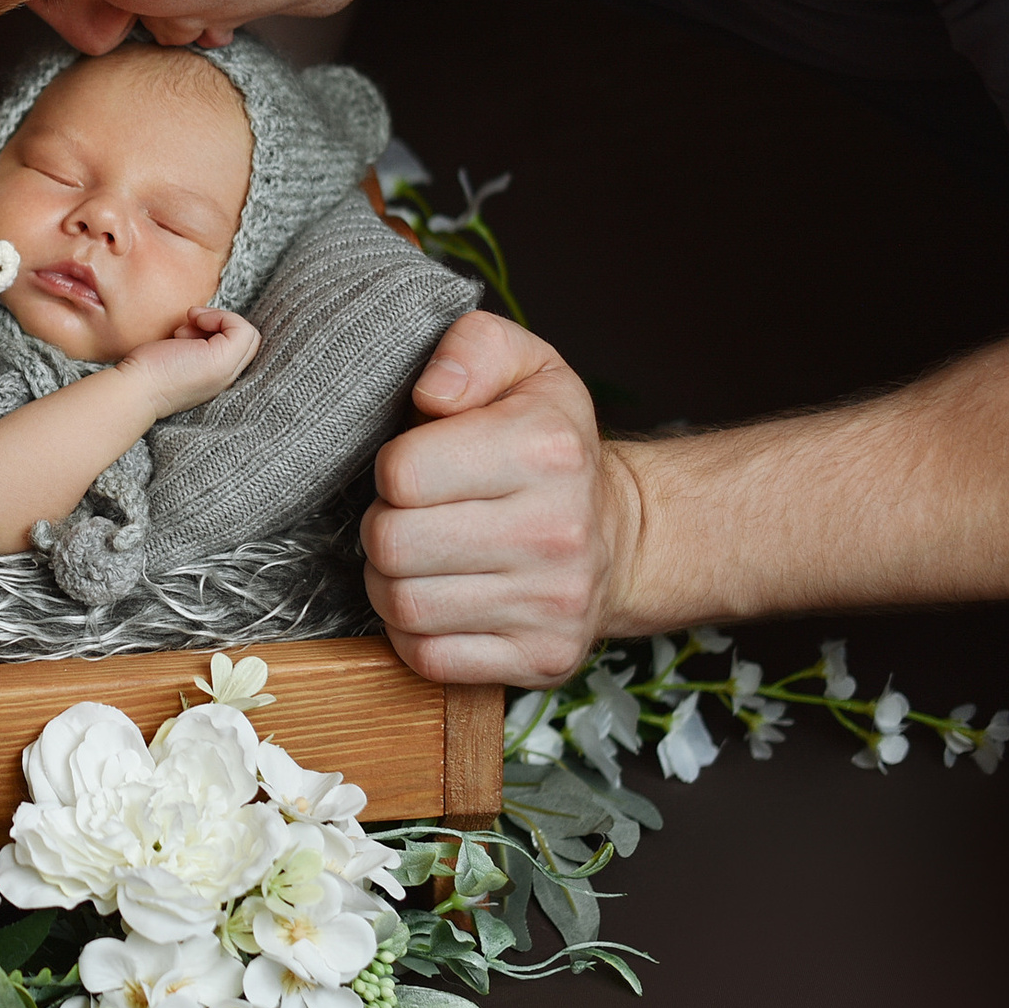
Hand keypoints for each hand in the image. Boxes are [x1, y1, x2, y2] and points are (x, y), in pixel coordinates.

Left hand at [114, 307, 260, 416]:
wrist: (135, 389)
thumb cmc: (147, 372)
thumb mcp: (177, 355)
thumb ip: (194, 345)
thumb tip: (199, 322)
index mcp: (216, 379)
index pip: (240, 350)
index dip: (220, 332)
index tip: (188, 332)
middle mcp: (226, 379)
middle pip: (247, 342)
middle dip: (220, 324)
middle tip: (188, 327)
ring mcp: (227, 372)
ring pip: (248, 334)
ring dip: (219, 319)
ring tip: (186, 330)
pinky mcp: (223, 361)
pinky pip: (242, 328)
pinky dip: (221, 317)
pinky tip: (195, 320)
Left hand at [362, 312, 637, 685]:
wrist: (624, 535)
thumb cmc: (550, 445)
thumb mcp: (525, 368)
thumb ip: (471, 348)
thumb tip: (432, 392)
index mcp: (545, 449)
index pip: (400, 473)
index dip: (393, 469)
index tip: (418, 468)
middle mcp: (556, 531)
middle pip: (390, 543)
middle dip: (383, 526)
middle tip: (411, 516)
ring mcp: (552, 605)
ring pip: (402, 605)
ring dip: (391, 581)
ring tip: (421, 557)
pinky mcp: (540, 659)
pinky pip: (427, 658)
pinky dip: (415, 632)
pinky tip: (441, 599)